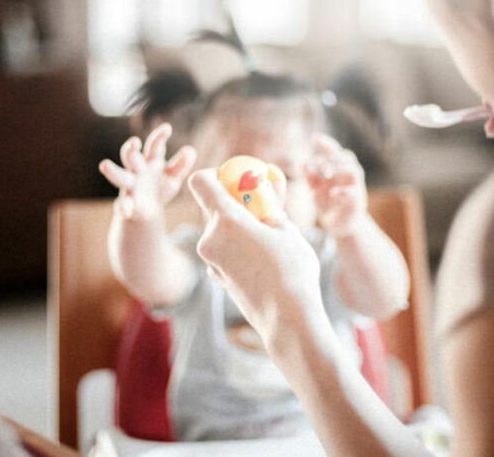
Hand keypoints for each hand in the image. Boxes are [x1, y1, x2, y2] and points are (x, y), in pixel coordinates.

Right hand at [99, 123, 196, 220]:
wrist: (147, 211)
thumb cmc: (160, 187)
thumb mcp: (173, 177)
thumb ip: (181, 164)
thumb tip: (190, 150)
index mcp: (150, 161)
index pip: (154, 146)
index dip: (159, 136)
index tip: (167, 128)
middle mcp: (137, 171)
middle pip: (131, 157)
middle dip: (131, 150)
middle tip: (133, 142)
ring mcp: (130, 187)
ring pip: (119, 177)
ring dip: (113, 171)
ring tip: (104, 164)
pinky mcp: (127, 204)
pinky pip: (122, 205)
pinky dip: (123, 207)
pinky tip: (125, 210)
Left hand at [188, 169, 325, 347]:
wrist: (287, 319)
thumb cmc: (292, 271)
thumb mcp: (287, 230)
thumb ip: (270, 207)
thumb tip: (265, 192)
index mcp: (227, 221)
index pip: (201, 182)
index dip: (215, 175)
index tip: (236, 180)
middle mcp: (210, 239)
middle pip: (212, 207)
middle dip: (235, 203)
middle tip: (262, 208)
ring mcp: (210, 260)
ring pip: (219, 230)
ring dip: (239, 227)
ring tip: (269, 237)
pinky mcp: (216, 276)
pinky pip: (223, 250)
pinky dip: (237, 247)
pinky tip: (262, 258)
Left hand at [305, 134, 367, 236]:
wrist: (342, 226)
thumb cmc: (330, 205)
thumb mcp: (316, 190)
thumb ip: (311, 178)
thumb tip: (302, 163)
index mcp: (339, 171)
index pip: (335, 152)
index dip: (326, 143)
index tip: (314, 138)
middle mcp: (349, 176)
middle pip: (347, 157)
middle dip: (332, 157)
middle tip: (318, 162)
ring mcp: (355, 187)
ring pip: (354, 170)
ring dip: (339, 168)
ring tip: (325, 172)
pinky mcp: (357, 201)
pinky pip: (354, 192)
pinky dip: (343, 190)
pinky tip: (332, 192)